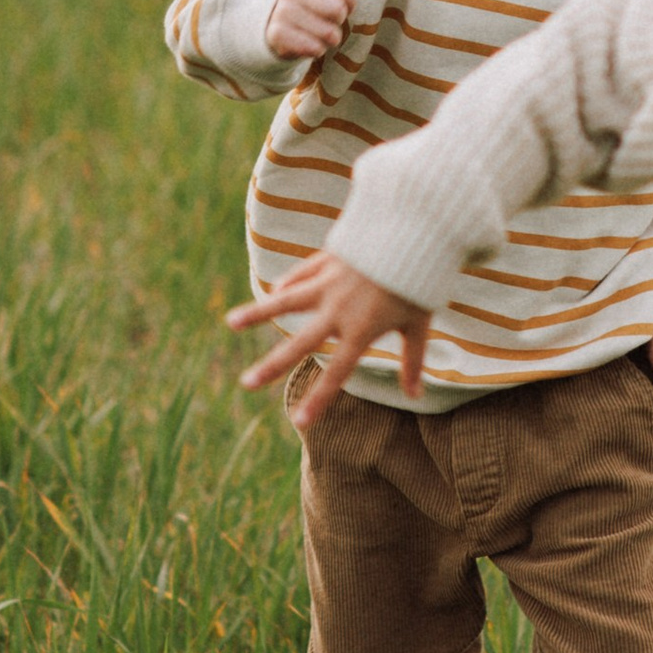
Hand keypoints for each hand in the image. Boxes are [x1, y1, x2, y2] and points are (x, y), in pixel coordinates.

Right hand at [229, 249, 431, 420]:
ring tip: (231, 322)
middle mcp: (339, 309)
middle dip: (271, 366)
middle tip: (246, 384)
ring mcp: (328, 282)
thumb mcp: (419, 324)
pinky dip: (286, 285)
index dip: (319, 399)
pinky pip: (300, 275)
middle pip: (299, 343)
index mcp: (362, 329)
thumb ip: (413, 360)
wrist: (416, 229)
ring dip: (257, 313)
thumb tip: (416, 395)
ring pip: (286, 301)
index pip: (337, 372)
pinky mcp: (327, 259)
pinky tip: (273, 293)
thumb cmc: (421, 282)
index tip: (300, 422)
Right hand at [266, 0, 381, 62]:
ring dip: (329, 39)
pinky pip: (315, 48)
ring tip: (316, 32)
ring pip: (329, 33)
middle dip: (338, 20)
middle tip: (324, 20)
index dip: (350, 0)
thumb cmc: (311, 5)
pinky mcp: (278, 35)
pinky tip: (307, 43)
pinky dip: (317, 50)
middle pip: (338, 10)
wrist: (273, 23)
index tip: (340, 4)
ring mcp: (284, 13)